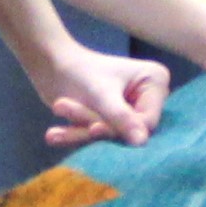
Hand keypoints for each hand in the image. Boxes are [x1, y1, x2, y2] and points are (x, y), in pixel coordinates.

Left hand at [26, 38, 168, 151]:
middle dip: (93, 125)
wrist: (50, 64)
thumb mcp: (101, 94)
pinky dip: (75, 135)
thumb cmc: (79, 70)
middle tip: (61, 107)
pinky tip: (54, 134)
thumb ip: (121, 118)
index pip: (147, 120)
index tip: (93, 129)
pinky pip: (97, 137)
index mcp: (155, 81)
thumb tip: (142, 142)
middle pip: (127, 130)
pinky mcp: (111, 121)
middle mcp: (147, 97)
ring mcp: (130, 110)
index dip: (122, 129)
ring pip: (109, 135)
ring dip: (79, 130)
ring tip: (55, 112)